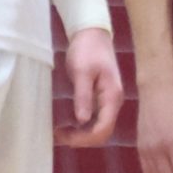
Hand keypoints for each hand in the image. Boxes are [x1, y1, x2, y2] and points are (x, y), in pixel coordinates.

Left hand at [56, 26, 124, 147]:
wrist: (92, 34)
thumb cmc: (87, 49)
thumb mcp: (81, 72)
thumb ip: (83, 96)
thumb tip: (82, 121)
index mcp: (112, 96)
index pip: (103, 128)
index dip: (84, 138)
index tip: (64, 136)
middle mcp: (114, 102)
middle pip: (102, 132)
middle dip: (82, 138)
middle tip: (58, 135)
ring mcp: (108, 101)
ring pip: (99, 127)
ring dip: (81, 134)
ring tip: (60, 132)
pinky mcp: (101, 98)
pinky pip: (95, 119)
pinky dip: (82, 126)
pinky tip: (68, 124)